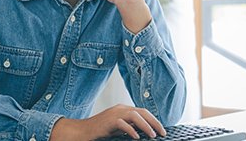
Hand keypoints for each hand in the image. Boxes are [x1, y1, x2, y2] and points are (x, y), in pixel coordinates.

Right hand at [50, 104, 166, 140]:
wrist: (83, 131)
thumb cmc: (100, 131)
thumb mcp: (118, 128)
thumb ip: (130, 126)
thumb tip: (144, 132)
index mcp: (123, 109)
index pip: (143, 111)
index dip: (154, 120)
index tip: (162, 130)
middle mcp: (120, 108)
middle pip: (142, 111)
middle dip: (154, 122)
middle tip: (162, 133)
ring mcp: (114, 113)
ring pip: (135, 115)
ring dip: (146, 126)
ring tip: (153, 135)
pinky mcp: (109, 121)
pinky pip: (122, 123)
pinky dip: (131, 130)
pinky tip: (136, 137)